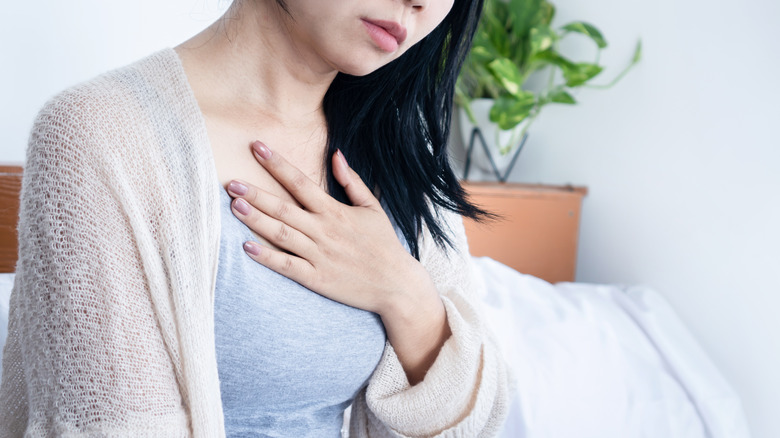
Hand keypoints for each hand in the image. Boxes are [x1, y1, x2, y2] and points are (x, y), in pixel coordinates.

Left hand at [226, 140, 432, 314]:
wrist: (396, 285)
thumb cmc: (384, 245)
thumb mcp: (373, 208)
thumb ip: (353, 182)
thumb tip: (336, 154)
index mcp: (335, 212)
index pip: (300, 182)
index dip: (277, 164)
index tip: (257, 146)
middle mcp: (324, 231)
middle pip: (283, 208)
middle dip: (256, 193)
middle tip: (230, 182)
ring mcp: (318, 255)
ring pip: (281, 234)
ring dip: (256, 219)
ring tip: (234, 205)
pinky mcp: (316, 278)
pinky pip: (287, 266)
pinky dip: (266, 257)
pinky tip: (246, 247)